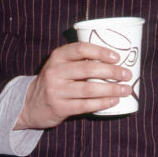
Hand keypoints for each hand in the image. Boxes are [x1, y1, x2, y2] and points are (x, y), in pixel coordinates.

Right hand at [15, 42, 131, 129]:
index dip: (100, 51)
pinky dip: (102, 103)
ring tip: (126, 90)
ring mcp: (56, 90)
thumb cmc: (55, 82)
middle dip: (111, 72)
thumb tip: (114, 61)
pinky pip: (85, 105)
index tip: (117, 57)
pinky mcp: (59, 107)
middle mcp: (55, 72)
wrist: (30, 104)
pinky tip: (113, 101)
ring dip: (111, 89)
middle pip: (88, 69)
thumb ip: (79, 62)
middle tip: (127, 74)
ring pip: (89, 89)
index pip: (80, 49)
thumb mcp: (60, 66)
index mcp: (57, 57)